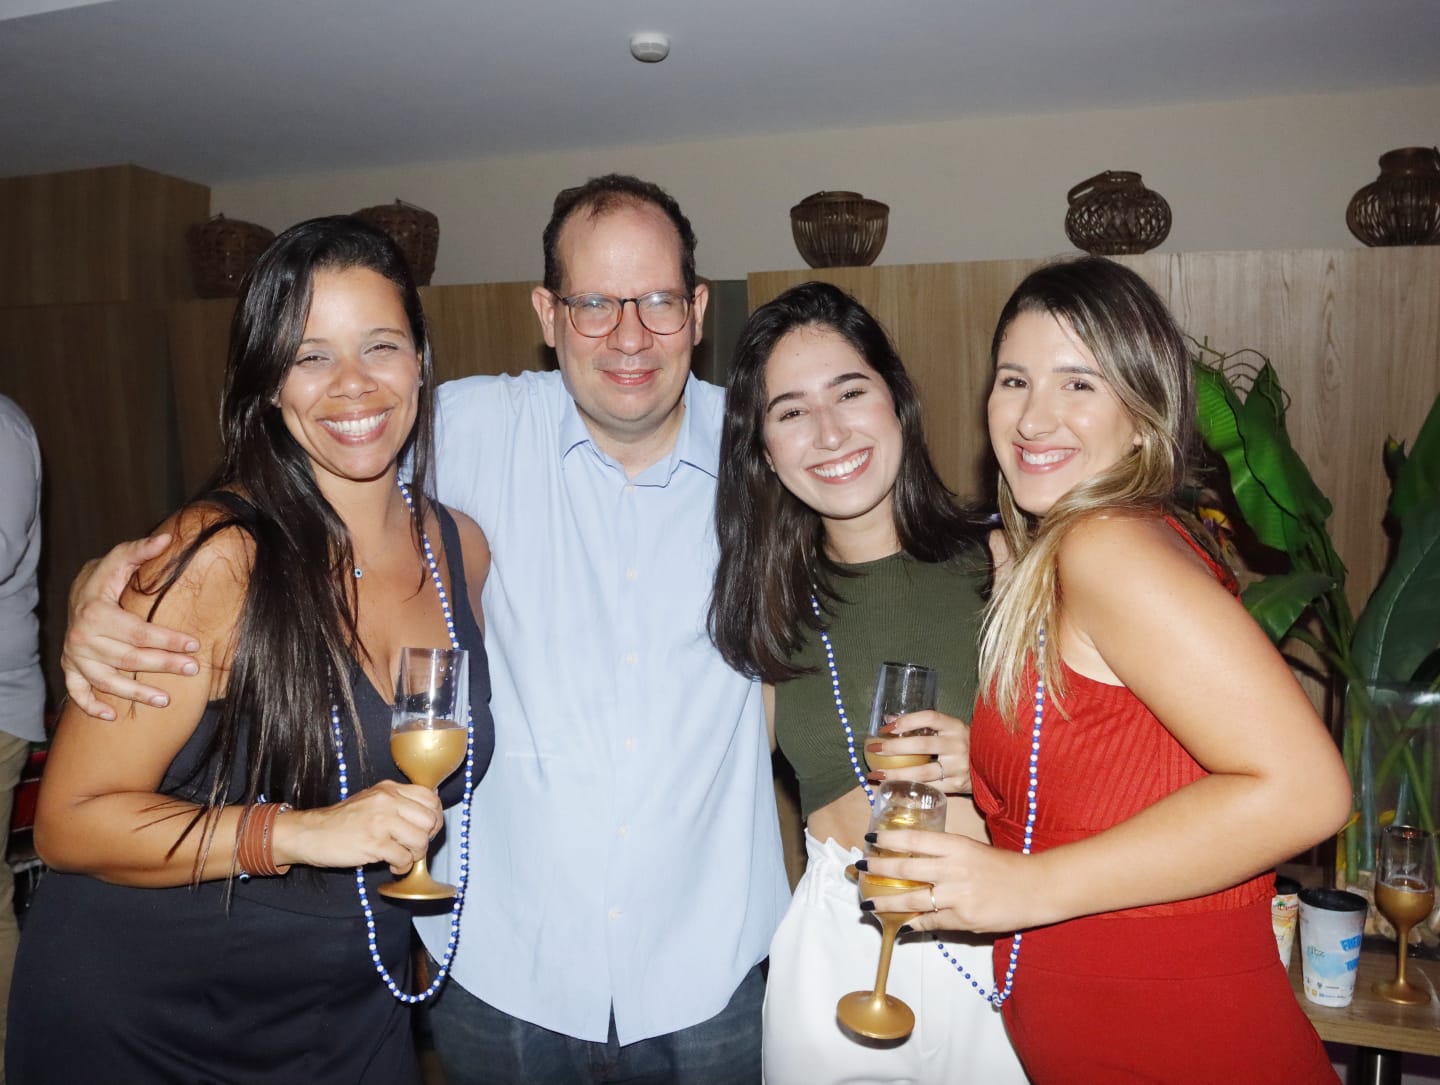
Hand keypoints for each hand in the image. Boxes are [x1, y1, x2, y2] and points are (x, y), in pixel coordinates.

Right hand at [62, 534, 199, 717]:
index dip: (168, 638)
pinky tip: (111, 716)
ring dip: (136, 693)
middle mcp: (82, 638)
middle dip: (163, 665)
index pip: (138, 631)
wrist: (76, 595)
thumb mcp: (119, 560)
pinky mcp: (70, 669)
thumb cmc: (104, 579)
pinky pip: (77, 692)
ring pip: (107, 681)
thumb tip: (167, 537)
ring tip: (165, 700)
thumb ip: (140, 551)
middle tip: (193, 670)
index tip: (195, 644)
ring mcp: (75, 657)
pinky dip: (90, 706)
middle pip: (128, 658)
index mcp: (96, 613)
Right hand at [274, 780, 444, 874]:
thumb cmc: (341, 821)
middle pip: (430, 820)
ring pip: (420, 840)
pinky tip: (392, 866)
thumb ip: (397, 803)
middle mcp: (387, 801)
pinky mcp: (373, 843)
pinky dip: (402, 867)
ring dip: (415, 855)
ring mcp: (380, 821)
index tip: (426, 829)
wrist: (310, 833)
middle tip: (414, 847)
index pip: (430, 798)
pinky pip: (404, 858)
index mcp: (389, 789)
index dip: (434, 818)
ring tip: (402, 857)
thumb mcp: (371, 800)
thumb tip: (427, 817)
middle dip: (426, 838)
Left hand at [862, 827, 1043, 933]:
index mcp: (955, 845)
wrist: (1034, 888)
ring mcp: (956, 895)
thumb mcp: (971, 850)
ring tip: (868, 904)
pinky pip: (930, 922)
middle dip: (877, 870)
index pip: (913, 840)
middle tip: (859, 869)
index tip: (869, 840)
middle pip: (904, 869)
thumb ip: (944, 854)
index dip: (888, 839)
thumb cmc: (1002, 866)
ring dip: (885, 903)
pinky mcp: (963, 918)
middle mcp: (952, 868)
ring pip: (911, 900)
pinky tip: (900, 926)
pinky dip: (913, 924)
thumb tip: (913, 859)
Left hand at [865, 709, 971, 793]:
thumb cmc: (962, 743)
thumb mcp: (947, 729)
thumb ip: (922, 725)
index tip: (885, 727)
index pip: (929, 718)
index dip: (906, 721)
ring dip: (896, 774)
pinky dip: (910, 788)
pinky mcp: (958, 786)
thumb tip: (888, 719)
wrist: (992, 765)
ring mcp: (958, 767)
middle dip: (894, 748)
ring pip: (922, 772)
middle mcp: (957, 745)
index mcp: (955, 726)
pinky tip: (894, 787)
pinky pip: (929, 788)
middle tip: (873, 749)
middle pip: (922, 745)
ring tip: (876, 775)